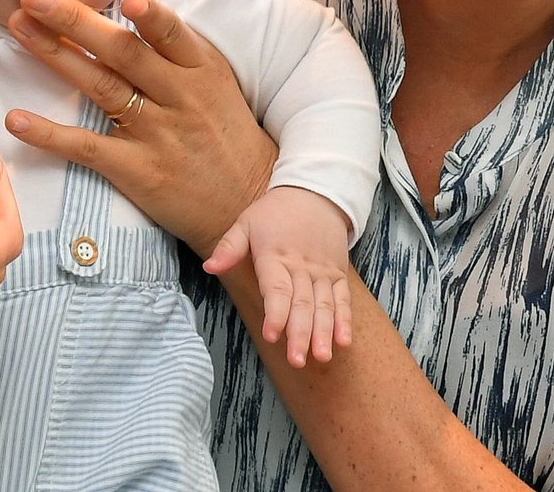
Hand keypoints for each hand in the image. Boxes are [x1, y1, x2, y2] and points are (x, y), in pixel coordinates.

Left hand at [2, 0, 275, 256]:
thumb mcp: (216, 83)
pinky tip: (16, 120)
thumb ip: (177, 49)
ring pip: (101, 87)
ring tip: (19, 29)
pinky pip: (87, 148)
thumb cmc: (225, 133)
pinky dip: (49, 134)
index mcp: (201, 68)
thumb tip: (130, 3)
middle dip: (76, 20)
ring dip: (55, 55)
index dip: (152, 17)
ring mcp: (157, 134)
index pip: (173, 35)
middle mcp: (180, 96)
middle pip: (123, 53)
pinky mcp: (138, 170)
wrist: (248, 202)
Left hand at [203, 186, 354, 366]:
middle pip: (302, 304)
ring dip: (323, 333)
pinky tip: (343, 342)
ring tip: (321, 357)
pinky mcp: (337, 275)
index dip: (275, 313)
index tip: (272, 335)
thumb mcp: (246, 222)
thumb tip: (209, 268)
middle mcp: (301, 267)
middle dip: (300, 334)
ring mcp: (322, 272)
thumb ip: (229, 247)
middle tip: (296, 360)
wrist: (314, 193)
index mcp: (275, 256)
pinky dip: (344, 321)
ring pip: (324, 306)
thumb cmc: (274, 212)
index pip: (277, 289)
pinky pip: (342, 300)